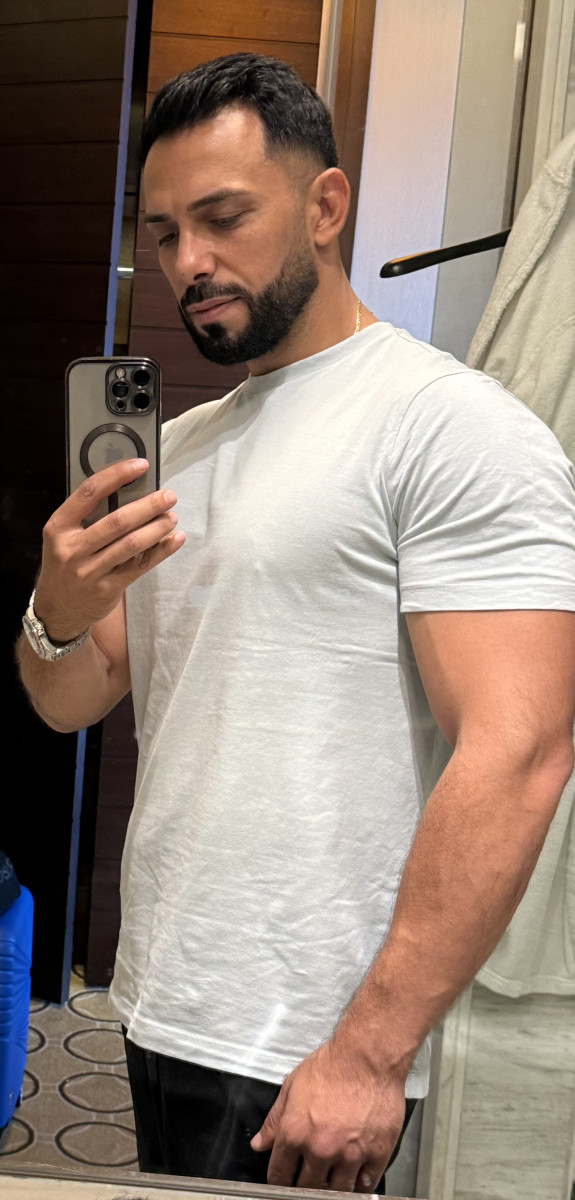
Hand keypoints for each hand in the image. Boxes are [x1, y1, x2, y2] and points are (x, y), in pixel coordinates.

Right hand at [34, 458, 184, 640]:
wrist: (56, 610)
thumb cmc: (66, 564)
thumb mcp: (63, 537)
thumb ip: (88, 517)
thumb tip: (130, 490)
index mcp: (59, 527)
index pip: (89, 492)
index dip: (117, 475)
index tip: (141, 465)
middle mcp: (72, 549)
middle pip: (117, 521)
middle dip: (148, 506)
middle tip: (169, 496)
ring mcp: (89, 571)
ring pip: (131, 545)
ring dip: (157, 528)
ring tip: (172, 517)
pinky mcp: (107, 589)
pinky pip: (139, 566)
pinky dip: (160, 551)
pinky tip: (174, 540)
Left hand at [251, 1040, 406, 1191]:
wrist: (368, 1056)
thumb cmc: (331, 1066)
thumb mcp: (292, 1086)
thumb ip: (274, 1120)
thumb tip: (260, 1144)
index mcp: (295, 1133)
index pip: (279, 1176)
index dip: (279, 1181)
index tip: (284, 1181)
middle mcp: (320, 1149)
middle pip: (307, 1188)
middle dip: (305, 1186)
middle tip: (309, 1179)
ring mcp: (350, 1155)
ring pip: (336, 1192)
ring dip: (332, 1189)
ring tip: (331, 1180)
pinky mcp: (377, 1154)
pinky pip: (365, 1185)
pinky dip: (359, 1185)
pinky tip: (355, 1177)